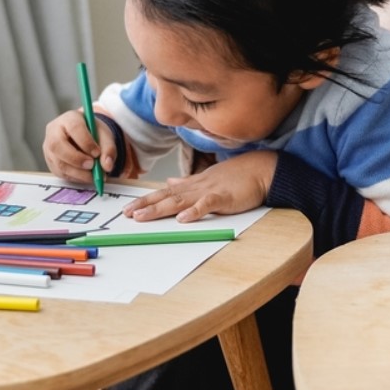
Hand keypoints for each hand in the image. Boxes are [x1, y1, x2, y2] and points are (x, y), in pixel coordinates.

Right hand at [42, 109, 116, 183]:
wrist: (85, 136)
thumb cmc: (93, 133)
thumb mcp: (105, 136)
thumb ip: (109, 149)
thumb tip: (107, 166)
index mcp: (69, 118)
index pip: (74, 128)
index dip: (85, 142)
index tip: (97, 153)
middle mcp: (54, 131)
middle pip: (58, 146)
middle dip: (77, 159)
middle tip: (92, 166)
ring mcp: (49, 147)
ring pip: (59, 163)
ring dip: (78, 172)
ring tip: (94, 175)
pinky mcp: (50, 162)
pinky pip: (60, 173)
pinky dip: (75, 177)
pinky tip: (86, 176)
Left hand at [124, 150, 277, 222]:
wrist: (262, 169)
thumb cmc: (238, 175)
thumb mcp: (209, 177)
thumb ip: (188, 181)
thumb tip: (170, 180)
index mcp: (194, 184)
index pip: (165, 191)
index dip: (147, 199)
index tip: (130, 207)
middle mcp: (197, 186)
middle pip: (166, 196)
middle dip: (145, 205)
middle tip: (127, 214)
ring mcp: (210, 191)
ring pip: (180, 200)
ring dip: (159, 209)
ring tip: (142, 217)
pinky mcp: (224, 198)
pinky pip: (207, 205)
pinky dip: (195, 211)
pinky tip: (183, 219)